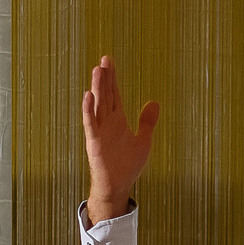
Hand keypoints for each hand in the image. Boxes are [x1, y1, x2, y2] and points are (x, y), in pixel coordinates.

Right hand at [81, 56, 157, 222]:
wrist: (118, 185)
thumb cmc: (128, 165)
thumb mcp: (143, 140)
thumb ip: (147, 121)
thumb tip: (155, 103)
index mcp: (118, 120)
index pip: (114, 94)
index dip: (113, 78)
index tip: (109, 62)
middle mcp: (107, 122)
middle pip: (106, 95)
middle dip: (105, 77)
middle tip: (105, 59)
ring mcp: (100, 130)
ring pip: (98, 104)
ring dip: (97, 87)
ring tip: (98, 70)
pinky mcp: (94, 141)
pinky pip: (90, 122)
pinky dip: (88, 109)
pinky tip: (88, 95)